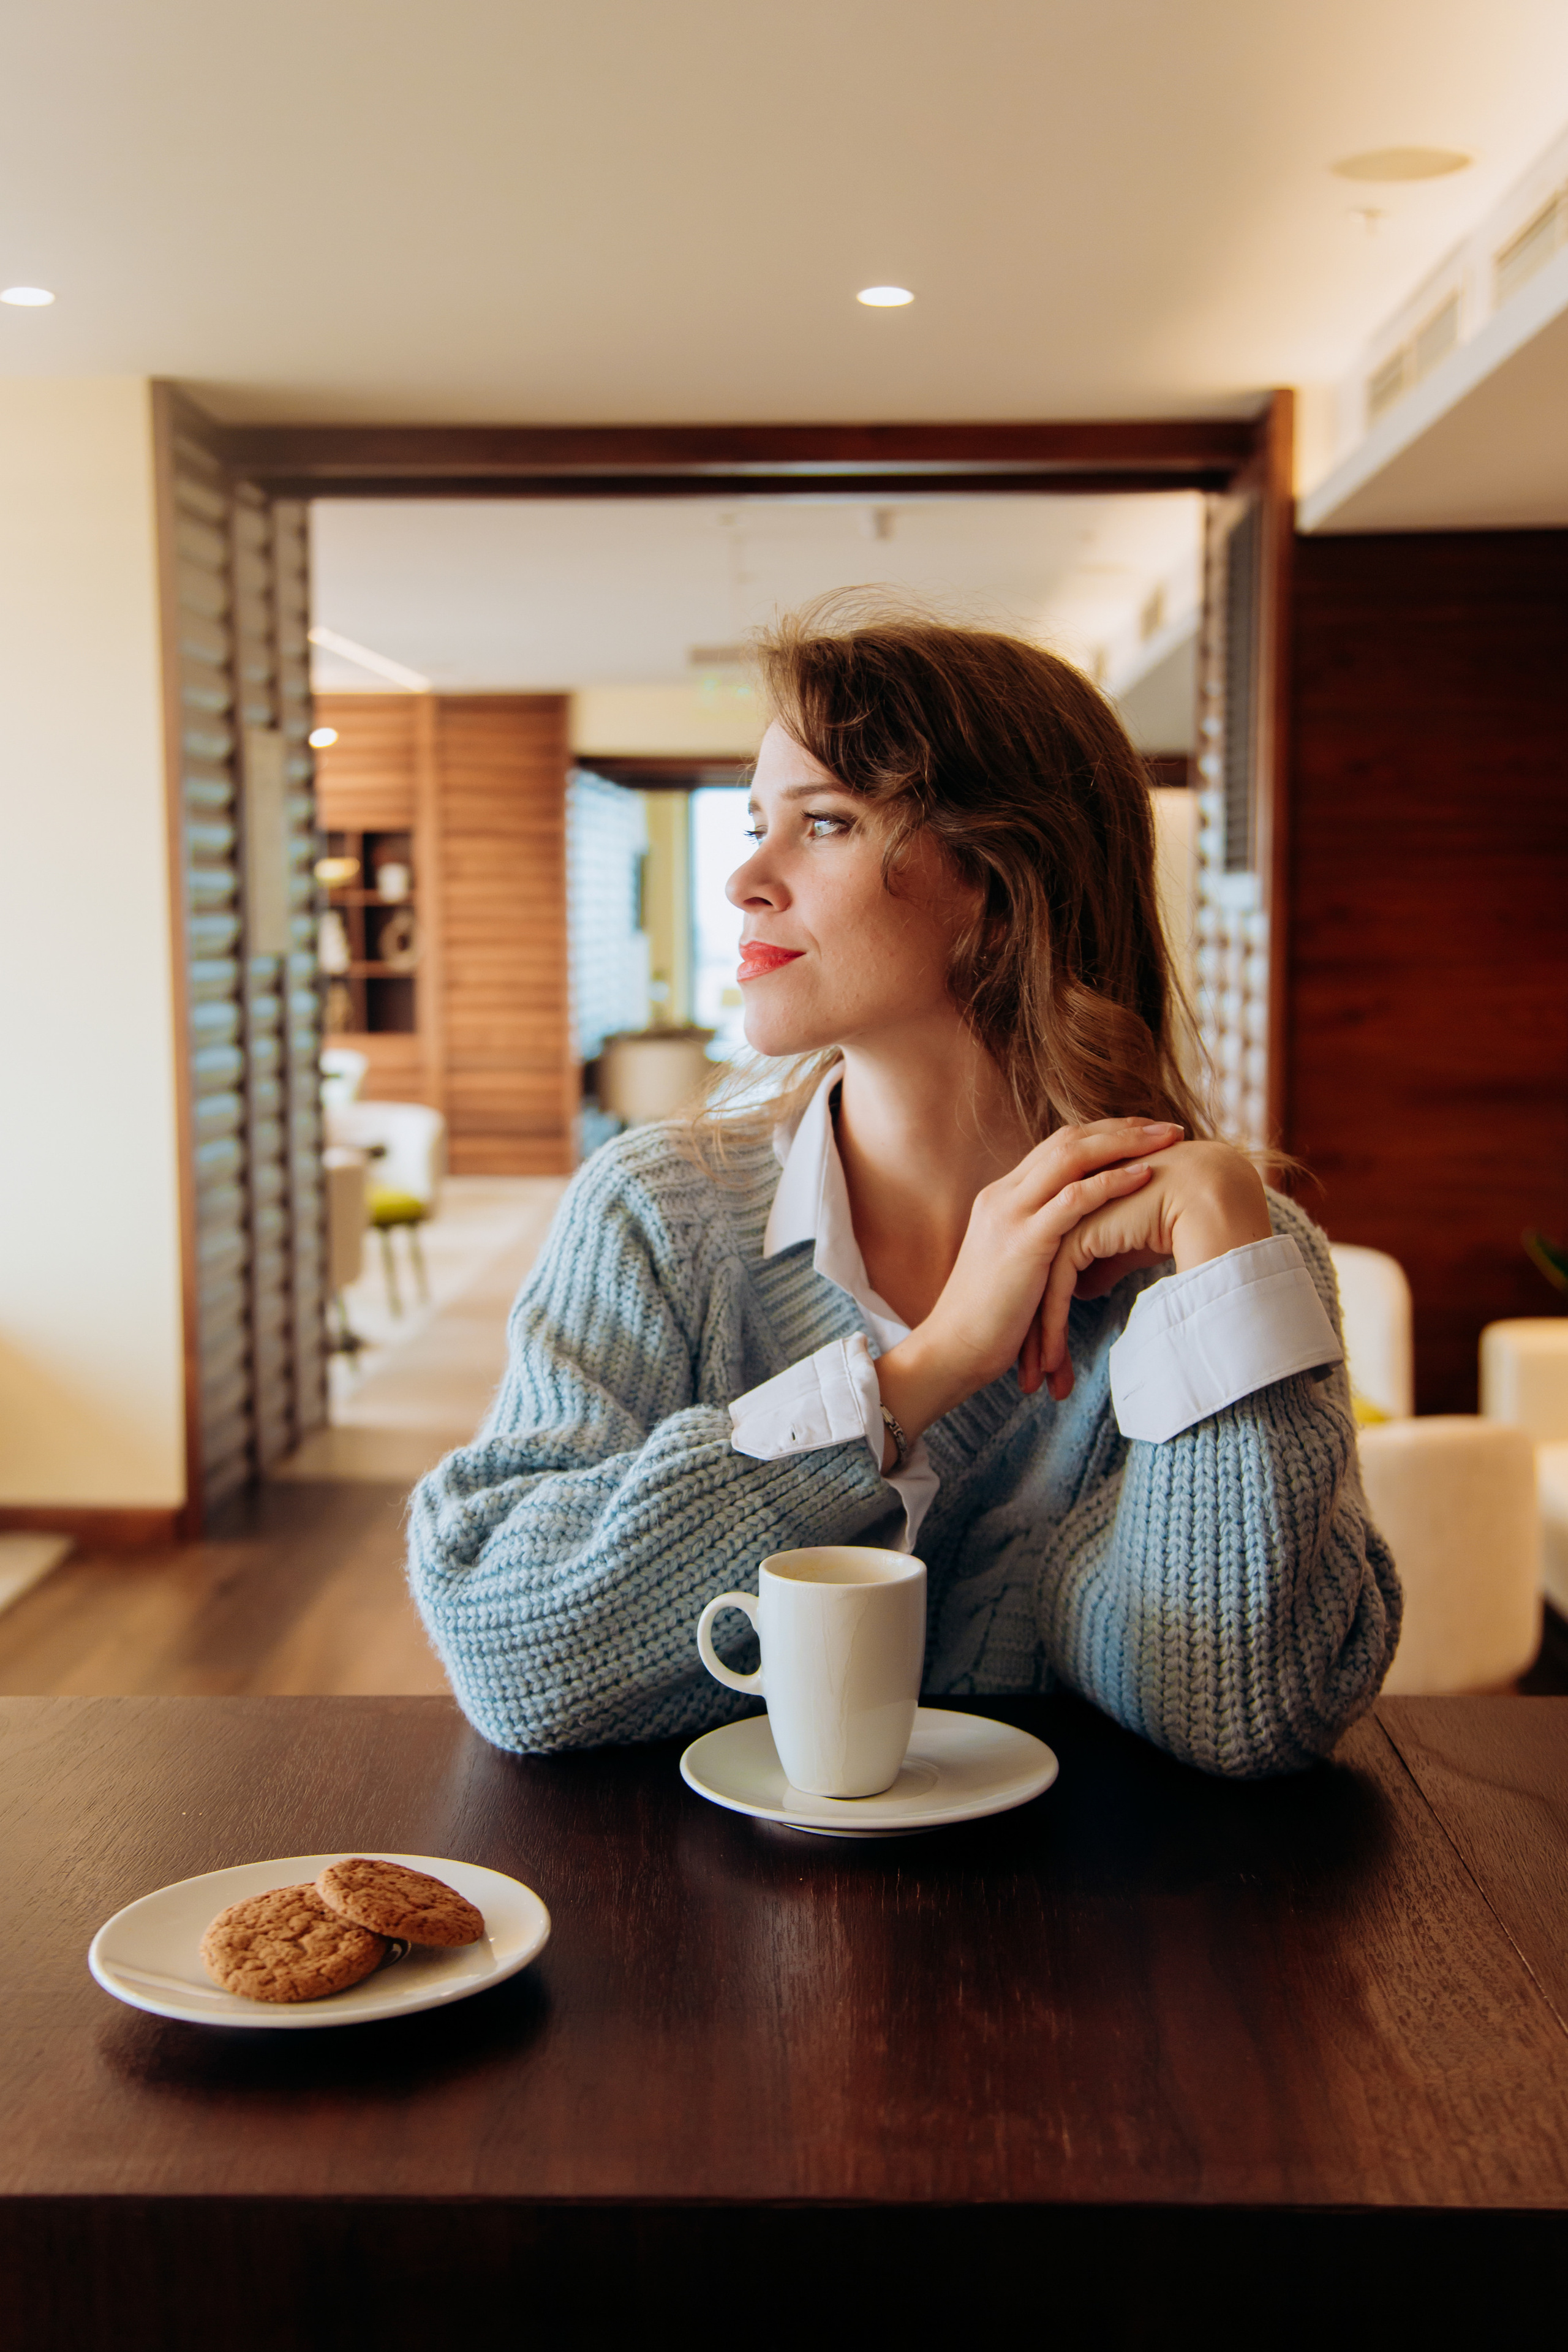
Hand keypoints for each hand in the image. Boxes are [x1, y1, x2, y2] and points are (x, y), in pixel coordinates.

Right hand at [875, 1118, 1182, 1452]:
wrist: (950, 1350)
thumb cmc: (989, 1321)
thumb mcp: (1016, 1267)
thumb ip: (1041, 1243)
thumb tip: (1082, 1242)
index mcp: (1002, 1198)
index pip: (1057, 1146)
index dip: (1104, 1134)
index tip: (1146, 1134)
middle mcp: (1003, 1195)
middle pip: (1068, 1140)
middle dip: (1123, 1128)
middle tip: (1169, 1128)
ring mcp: (1011, 1214)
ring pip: (1072, 1157)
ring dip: (1126, 1143)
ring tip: (1169, 1140)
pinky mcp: (1024, 1241)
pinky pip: (1074, 1199)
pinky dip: (1112, 1182)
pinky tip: (1146, 1176)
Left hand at [1021, 1139, 1272, 1400]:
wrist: (1210, 1200)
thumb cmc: (1180, 1221)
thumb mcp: (1131, 1251)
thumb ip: (1103, 1265)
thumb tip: (1084, 1289)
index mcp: (1069, 1212)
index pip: (1042, 1272)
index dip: (1039, 1319)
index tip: (1041, 1364)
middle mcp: (1061, 1217)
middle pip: (1034, 1284)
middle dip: (1030, 1337)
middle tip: (1032, 1382)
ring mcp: (1066, 1222)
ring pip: (1039, 1291)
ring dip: (1039, 1342)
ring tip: (1041, 1385)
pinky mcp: (1078, 1234)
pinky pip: (1056, 1290)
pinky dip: (1054, 1330)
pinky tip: (1055, 1365)